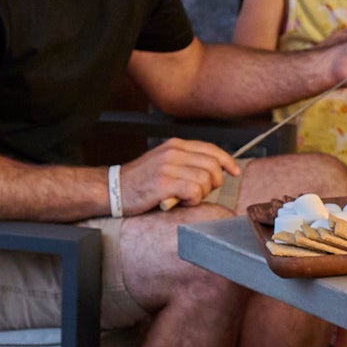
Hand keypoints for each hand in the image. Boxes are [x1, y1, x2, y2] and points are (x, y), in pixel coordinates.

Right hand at [121, 138, 237, 214]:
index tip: (234, 172)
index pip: (211, 149)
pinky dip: (192, 200)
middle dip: (213, 183)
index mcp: (175, 145)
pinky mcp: (163, 183)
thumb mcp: (165, 162)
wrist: (112, 189)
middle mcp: (173, 152)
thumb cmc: (141, 181)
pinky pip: (194, 192)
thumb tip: (216, 170)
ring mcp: (168, 167)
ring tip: (184, 197)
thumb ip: (187, 162)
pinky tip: (179, 201)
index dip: (227, 161)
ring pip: (205, 180)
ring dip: (200, 194)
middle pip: (213, 167)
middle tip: (198, 192)